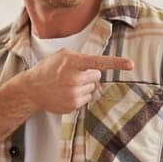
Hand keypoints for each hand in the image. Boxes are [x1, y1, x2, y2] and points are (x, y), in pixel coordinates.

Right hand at [17, 52, 134, 115]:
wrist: (32, 89)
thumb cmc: (48, 69)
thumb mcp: (63, 56)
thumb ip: (82, 59)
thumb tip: (99, 72)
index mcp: (73, 62)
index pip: (99, 62)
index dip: (116, 63)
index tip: (130, 64)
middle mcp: (75, 78)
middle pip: (97, 76)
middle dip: (89, 75)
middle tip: (74, 75)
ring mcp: (74, 93)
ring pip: (93, 89)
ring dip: (84, 86)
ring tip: (67, 85)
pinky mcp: (73, 105)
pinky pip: (86, 99)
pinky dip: (80, 96)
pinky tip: (66, 93)